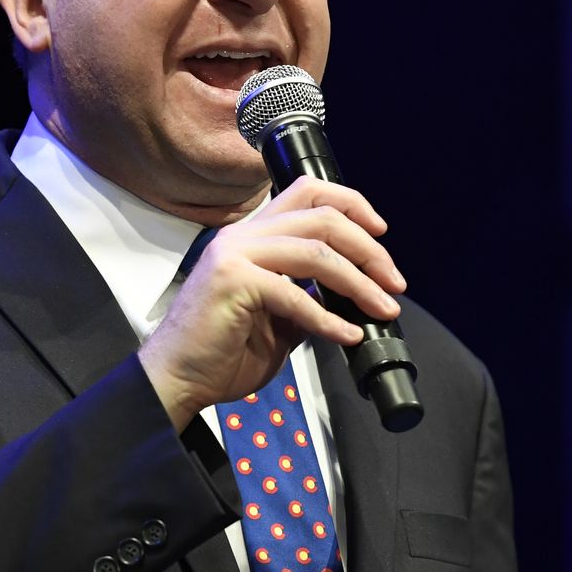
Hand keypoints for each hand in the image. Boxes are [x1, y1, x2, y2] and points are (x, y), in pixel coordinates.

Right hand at [139, 176, 406, 428]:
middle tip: (394, 282)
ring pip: (316, 251)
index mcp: (251, 235)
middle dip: (369, 250)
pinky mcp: (234, 283)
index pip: (308, 193)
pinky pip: (296, 295)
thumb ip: (306, 296)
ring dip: (360, 282)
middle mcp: (242, 236)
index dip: (352, 205)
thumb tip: (351, 298)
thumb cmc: (221, 351)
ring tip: (383, 309)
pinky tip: (346, 335)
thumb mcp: (277, 317)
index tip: (380, 234)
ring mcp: (235, 256)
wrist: (178, 378)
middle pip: (322, 217)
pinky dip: (328, 319)